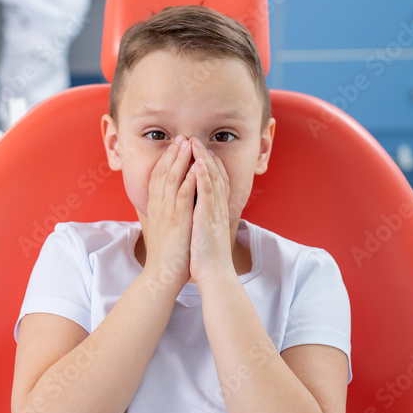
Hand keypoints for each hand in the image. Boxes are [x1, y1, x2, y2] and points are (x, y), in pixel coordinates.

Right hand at [143, 137, 195, 291]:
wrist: (162, 275)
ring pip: (172, 178)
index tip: (174, 146)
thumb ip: (166, 214)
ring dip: (181, 158)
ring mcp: (167, 211)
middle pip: (163, 172)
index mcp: (155, 208)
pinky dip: (189, 178)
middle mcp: (159, 206)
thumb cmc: (167, 256)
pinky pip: (184, 193)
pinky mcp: (178, 219)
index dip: (166, 159)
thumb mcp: (163, 229)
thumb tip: (171, 206)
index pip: (158, 177)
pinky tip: (196, 166)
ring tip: (188, 143)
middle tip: (181, 137)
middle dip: (173, 153)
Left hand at [189, 138, 233, 284]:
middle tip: (195, 139)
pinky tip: (197, 162)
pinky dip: (203, 175)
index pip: (215, 181)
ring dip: (203, 159)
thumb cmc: (207, 257)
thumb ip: (204, 218)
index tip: (201, 151)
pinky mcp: (209, 217)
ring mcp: (215, 211)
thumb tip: (198, 211)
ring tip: (194, 143)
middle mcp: (218, 207)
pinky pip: (207, 192)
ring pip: (211, 179)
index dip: (209, 165)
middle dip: (205, 156)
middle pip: (214, 175)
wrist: (213, 274)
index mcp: (216, 211)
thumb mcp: (206, 232)